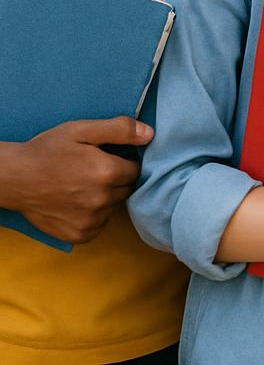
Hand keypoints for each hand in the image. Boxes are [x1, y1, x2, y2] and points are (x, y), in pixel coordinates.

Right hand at [0, 118, 151, 242]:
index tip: (109, 158)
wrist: (13, 179)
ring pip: (114, 207)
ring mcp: (90, 220)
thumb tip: (150, 134)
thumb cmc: (48, 151)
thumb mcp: (82, 129)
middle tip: (94, 171)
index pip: (135, 170)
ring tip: (83, 186)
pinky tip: (78, 202)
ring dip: (106, 198)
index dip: (124, 162)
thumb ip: (120, 129)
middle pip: (126, 189)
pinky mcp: (78, 235)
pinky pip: (100, 224)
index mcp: (107, 173)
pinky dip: (95, 215)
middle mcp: (102, 200)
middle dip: (117, 180)